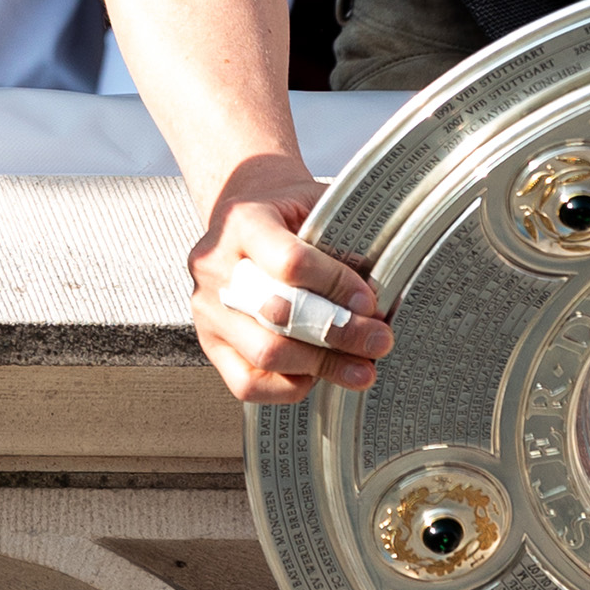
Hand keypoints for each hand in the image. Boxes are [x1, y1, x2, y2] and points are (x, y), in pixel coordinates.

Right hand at [187, 162, 396, 401]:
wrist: (240, 216)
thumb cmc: (284, 211)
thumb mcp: (313, 203)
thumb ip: (341, 238)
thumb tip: (382, 289)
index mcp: (243, 222)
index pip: (291, 263)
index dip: (337, 287)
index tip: (371, 303)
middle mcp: (216, 266)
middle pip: (277, 315)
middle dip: (338, 334)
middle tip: (378, 341)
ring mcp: (207, 308)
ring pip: (264, 353)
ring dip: (322, 365)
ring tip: (361, 368)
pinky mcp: (209, 342)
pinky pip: (246, 382)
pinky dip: (288, 386)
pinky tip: (317, 374)